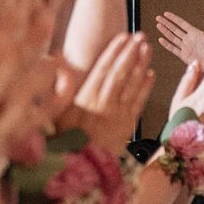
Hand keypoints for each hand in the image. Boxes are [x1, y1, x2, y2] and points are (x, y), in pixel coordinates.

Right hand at [58, 32, 153, 152]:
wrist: (78, 168)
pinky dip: (145, 88)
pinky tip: (150, 74)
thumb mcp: (53, 110)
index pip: (103, 68)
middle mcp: (104, 104)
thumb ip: (58, 83)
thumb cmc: (63, 138)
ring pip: (132, 85)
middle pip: (120, 73)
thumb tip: (57, 55)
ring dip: (141, 65)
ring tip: (147, 48)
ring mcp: (118, 115)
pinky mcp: (127, 126)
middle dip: (131, 52)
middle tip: (140, 36)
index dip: (114, 51)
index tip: (123, 36)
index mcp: (86, 98)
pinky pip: (139, 103)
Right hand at [154, 9, 203, 66]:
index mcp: (195, 33)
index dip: (173, 18)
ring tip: (158, 25)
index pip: (181, 23)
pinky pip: (173, 49)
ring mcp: (186, 48)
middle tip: (157, 17)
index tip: (165, 13)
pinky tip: (160, 39)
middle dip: (166, 23)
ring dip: (165, 31)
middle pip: (174, 29)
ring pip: (172, 38)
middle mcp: (189, 39)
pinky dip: (167, 44)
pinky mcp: (184, 56)